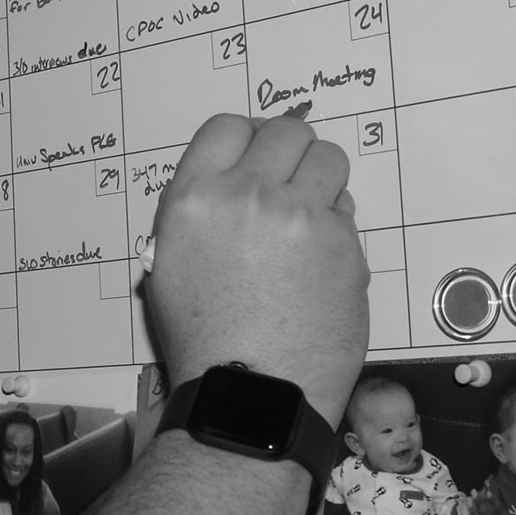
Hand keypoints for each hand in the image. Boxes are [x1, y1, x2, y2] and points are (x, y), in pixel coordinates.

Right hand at [144, 114, 369, 424]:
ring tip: (308, 213)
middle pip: (285, 130)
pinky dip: (336, 222)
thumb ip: (196, 214)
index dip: (245, 137)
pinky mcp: (344, 242)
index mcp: (193, 198)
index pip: (227, 127)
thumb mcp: (168, 265)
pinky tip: (319, 255)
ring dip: (320, 177)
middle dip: (288, 151)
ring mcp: (301, 216)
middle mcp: (247, 195)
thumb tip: (226, 187)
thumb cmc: (203, 339)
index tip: (254, 154)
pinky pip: (347, 207)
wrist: (250, 388)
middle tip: (287, 180)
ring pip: (327, 156)